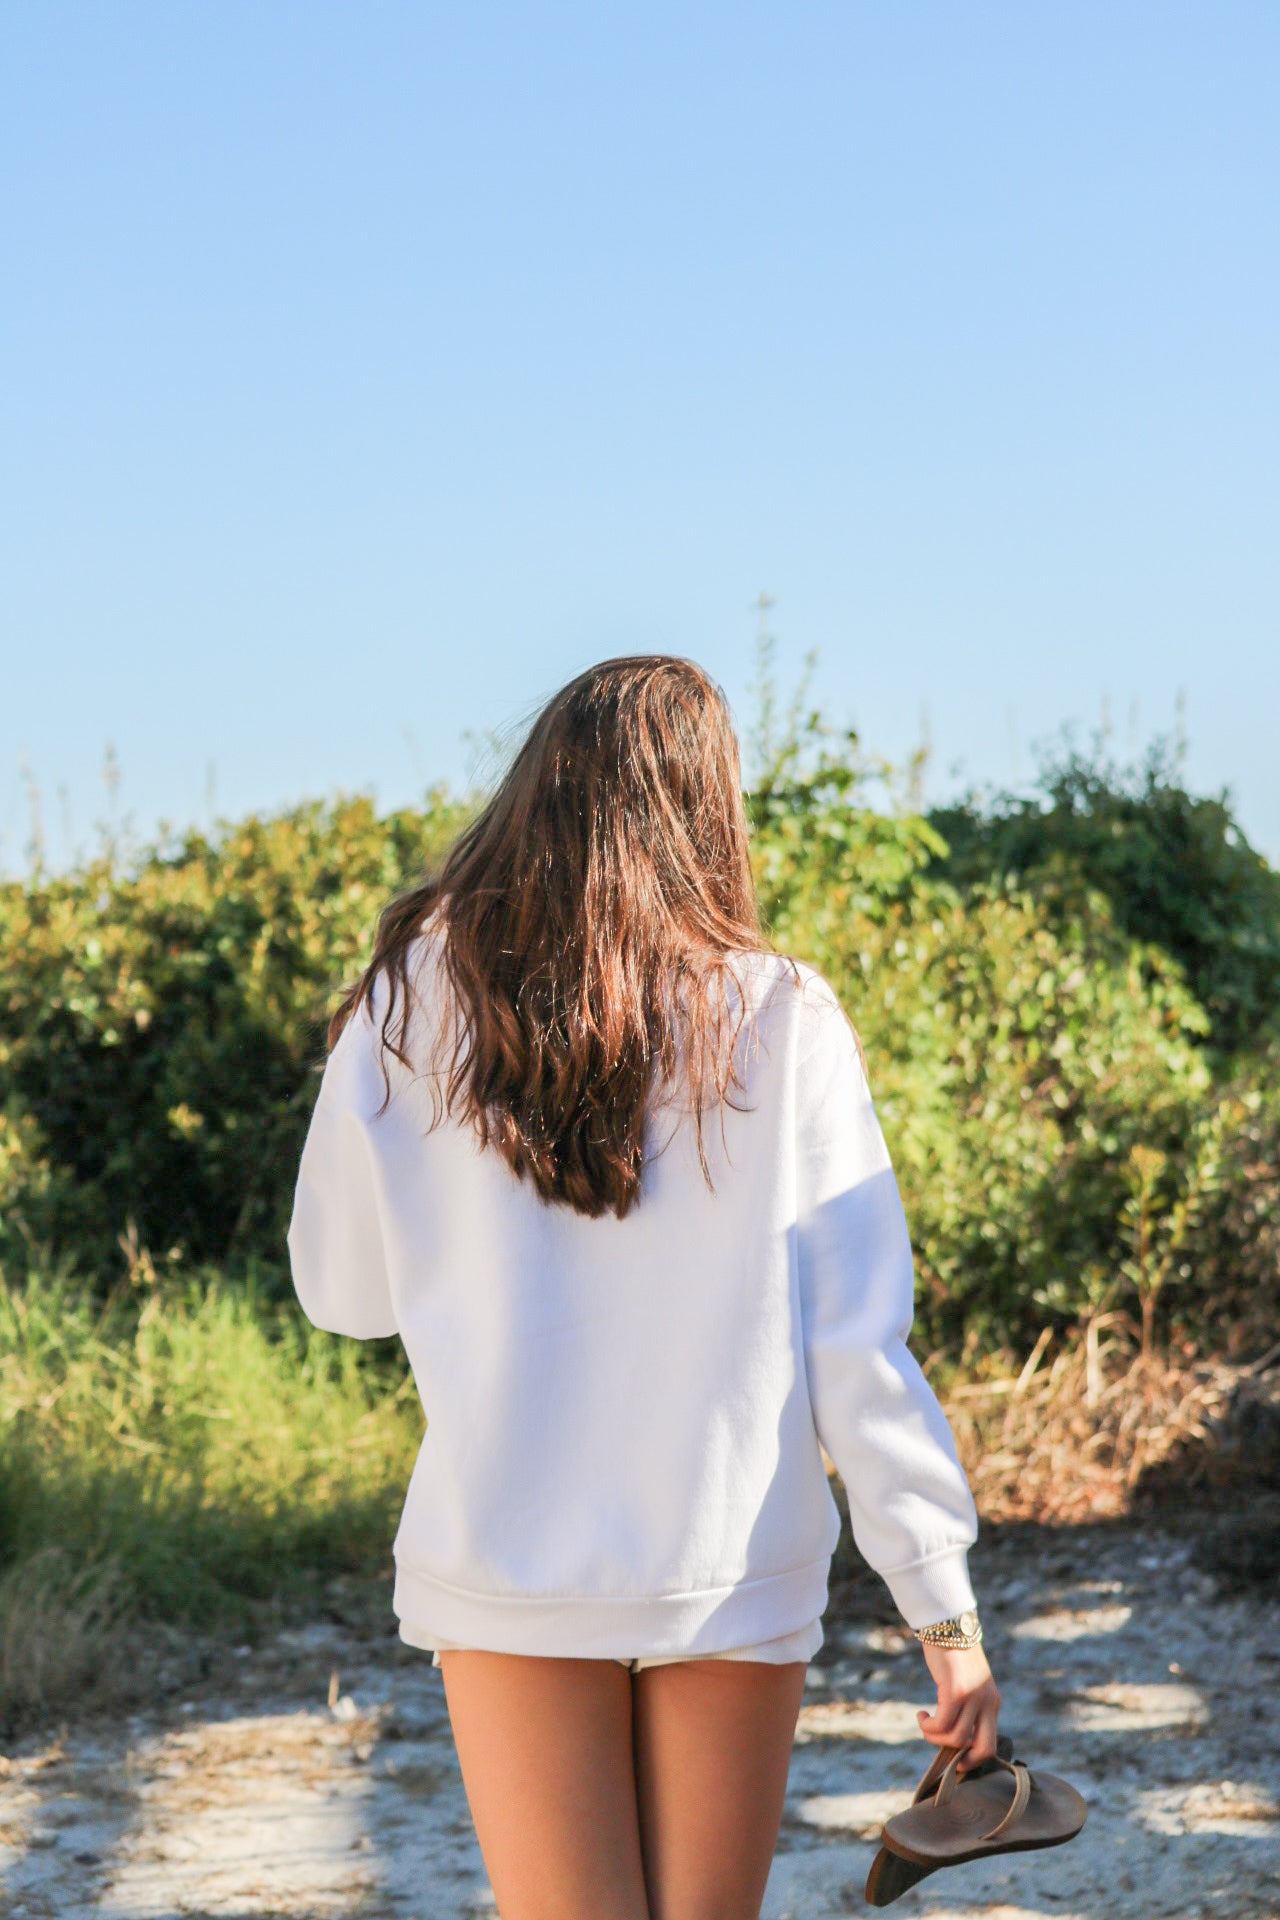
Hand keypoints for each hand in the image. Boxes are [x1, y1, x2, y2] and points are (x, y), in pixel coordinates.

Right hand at [916, 1640, 1000, 1773]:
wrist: (948, 1625)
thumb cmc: (953, 1655)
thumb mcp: (968, 1683)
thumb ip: (968, 1706)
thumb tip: (954, 1736)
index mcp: (992, 1703)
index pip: (991, 1743)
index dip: (974, 1758)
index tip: (957, 1758)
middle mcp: (988, 1703)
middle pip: (984, 1749)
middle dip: (965, 1761)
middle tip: (948, 1759)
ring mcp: (973, 1697)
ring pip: (956, 1738)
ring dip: (935, 1737)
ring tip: (926, 1723)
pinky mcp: (956, 1691)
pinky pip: (942, 1724)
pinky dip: (928, 1726)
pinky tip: (922, 1714)